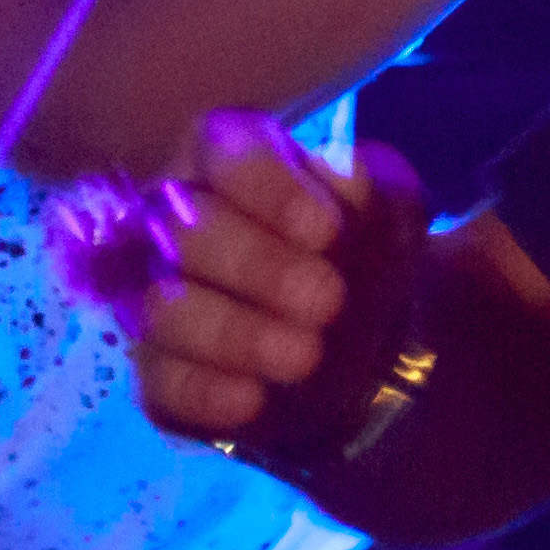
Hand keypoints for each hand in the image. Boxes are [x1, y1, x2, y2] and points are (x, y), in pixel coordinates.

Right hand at [83, 114, 428, 453]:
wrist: (373, 345)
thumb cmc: (369, 253)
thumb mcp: (391, 210)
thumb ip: (373, 188)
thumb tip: (342, 181)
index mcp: (226, 159)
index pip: (222, 150)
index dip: (268, 189)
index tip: (326, 232)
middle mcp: (173, 223)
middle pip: (183, 231)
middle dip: (258, 267)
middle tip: (328, 301)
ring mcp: (158, 300)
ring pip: (164, 309)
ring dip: (235, 333)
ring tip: (305, 356)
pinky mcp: (160, 376)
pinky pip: (162, 385)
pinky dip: (206, 393)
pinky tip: (253, 399)